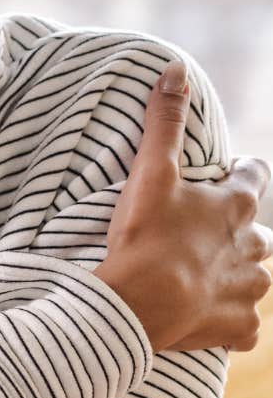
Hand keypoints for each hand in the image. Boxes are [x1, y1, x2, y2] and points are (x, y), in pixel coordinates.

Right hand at [94, 59, 272, 354]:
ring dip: (236, 276)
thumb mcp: (151, 172)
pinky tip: (209, 320)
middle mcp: (254, 246)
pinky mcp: (238, 328)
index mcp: (237, 206)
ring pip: (255, 279)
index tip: (220, 176)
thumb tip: (176, 69)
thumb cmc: (146, 236)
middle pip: (257, 233)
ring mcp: (249, 289)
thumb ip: (164, 121)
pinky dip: (230, 323)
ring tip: (200, 278)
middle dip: (235, 232)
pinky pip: (244, 327)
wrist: (140, 303)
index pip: (254, 176)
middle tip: (196, 236)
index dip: (238, 173)